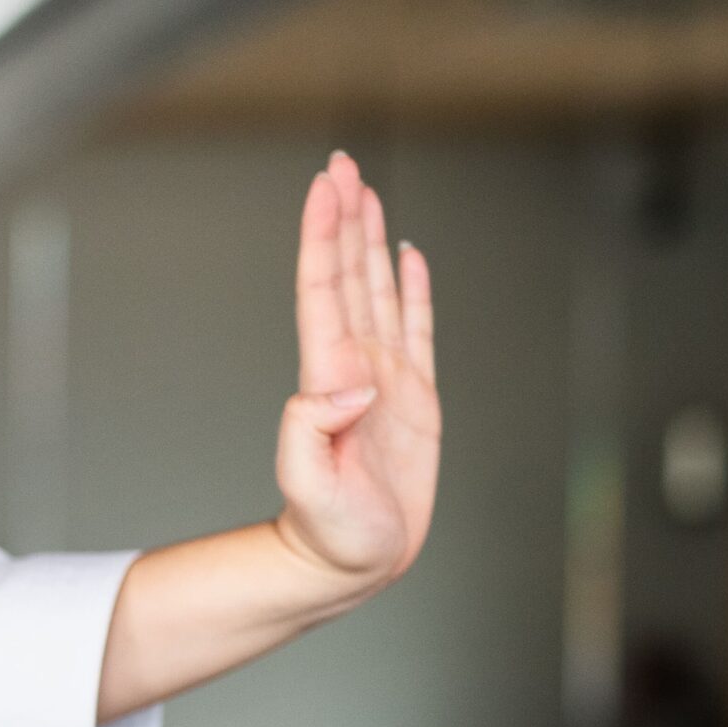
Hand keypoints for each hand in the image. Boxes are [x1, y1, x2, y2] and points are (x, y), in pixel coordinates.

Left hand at [273, 151, 440, 601]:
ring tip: (365, 192)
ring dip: (370, 240)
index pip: (324, 288)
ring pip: (377, 290)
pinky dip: (413, 289)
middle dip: (343, 217)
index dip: (323, 235)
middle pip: (347, 274)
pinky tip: (409, 257)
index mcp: (330, 377)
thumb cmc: (328, 532)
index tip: (326, 186)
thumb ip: (311, 431)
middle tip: (342, 163)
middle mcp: (355, 368)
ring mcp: (384, 380)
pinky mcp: (415, 399)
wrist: (349, 563)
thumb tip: (346, 384)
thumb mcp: (310, 486)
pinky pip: (417, 329)